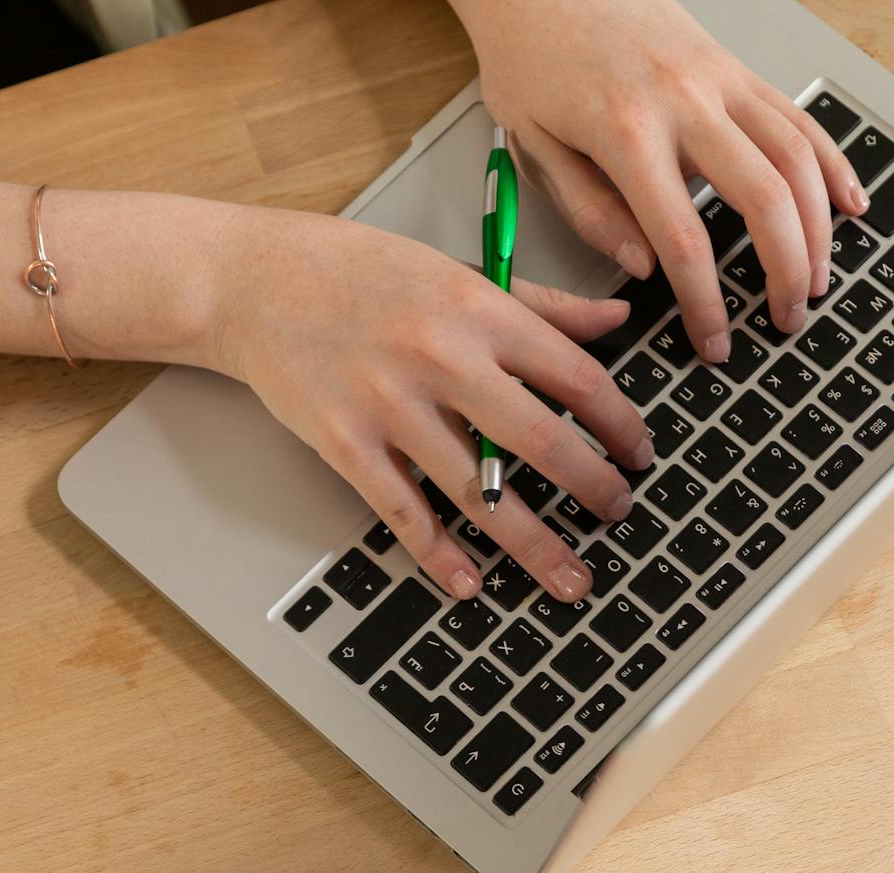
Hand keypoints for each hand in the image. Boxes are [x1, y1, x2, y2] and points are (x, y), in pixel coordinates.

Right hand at [206, 207, 655, 602]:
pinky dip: (440, 554)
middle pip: (540, 440)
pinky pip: (404, 511)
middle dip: (592, 488)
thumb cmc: (354, 270)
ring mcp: (391, 405)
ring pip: (479, 490)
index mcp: (477, 309)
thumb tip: (616, 319)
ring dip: (534, 542)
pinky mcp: (344, 443)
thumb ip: (539, 303)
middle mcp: (440, 357)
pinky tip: (469, 582)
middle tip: (618, 515)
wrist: (253, 281)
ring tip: (570, 576)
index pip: (575, 375)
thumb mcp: (453, 269)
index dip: (618, 423)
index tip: (639, 453)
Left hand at [450, 0, 866, 360]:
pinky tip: (850, 204)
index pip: (682, 238)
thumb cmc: (533, 60)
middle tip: (786, 319)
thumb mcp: (533, 147)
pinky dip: (832, 163)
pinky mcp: (737, 68)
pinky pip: (800, 117)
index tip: (714, 342)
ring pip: (796, 158)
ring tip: (815, 280)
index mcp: (626, 132)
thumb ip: (590, 211)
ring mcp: (721, 80)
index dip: (706, 301)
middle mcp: (685, 103)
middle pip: (763, 198)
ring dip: (818, 227)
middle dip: (784, 270)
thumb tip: (644, 267)